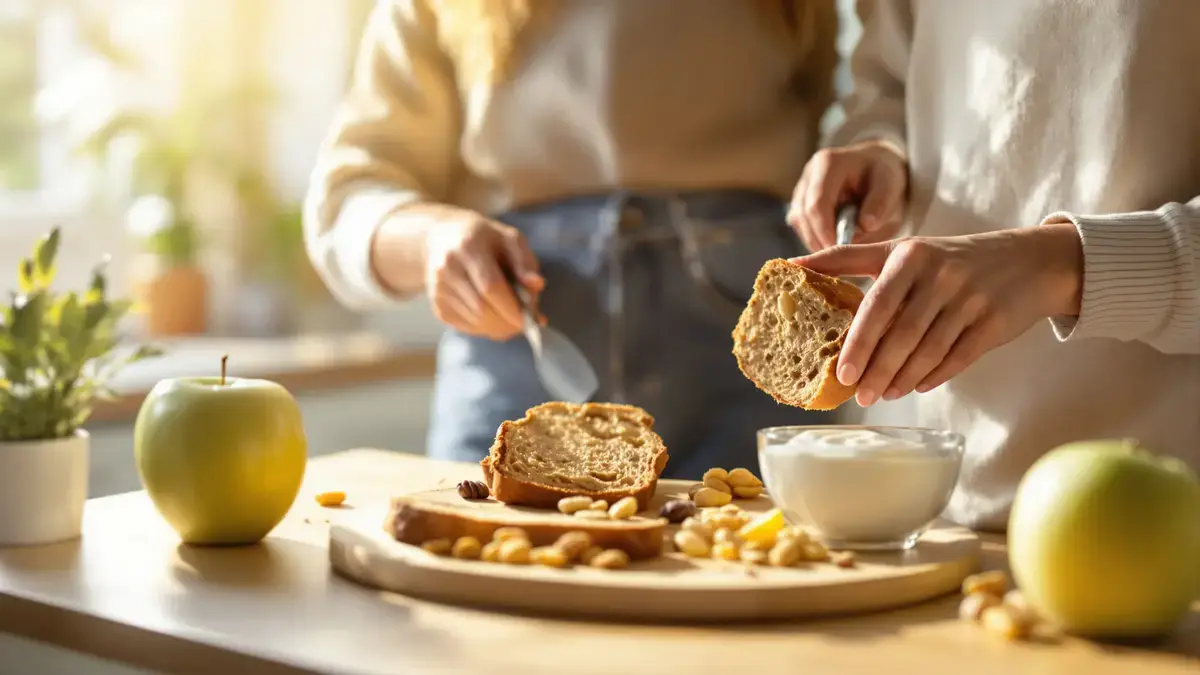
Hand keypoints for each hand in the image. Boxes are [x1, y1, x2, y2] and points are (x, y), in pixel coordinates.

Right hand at [421, 204, 544, 340]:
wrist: (441, 239)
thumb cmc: (483, 239)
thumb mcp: (509, 239)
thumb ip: (525, 262)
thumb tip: (537, 285)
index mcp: (468, 247)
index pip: (490, 287)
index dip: (512, 308)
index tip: (531, 320)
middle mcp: (448, 270)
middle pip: (482, 310)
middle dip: (508, 322)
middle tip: (525, 323)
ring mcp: (439, 291)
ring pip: (476, 322)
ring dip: (499, 327)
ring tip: (511, 316)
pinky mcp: (438, 307)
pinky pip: (468, 328)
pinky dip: (487, 328)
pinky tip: (494, 315)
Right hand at [788, 140, 908, 252]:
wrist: (874, 167)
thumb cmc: (883, 175)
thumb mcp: (890, 183)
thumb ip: (880, 203)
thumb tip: (866, 226)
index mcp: (829, 164)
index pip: (817, 204)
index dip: (825, 231)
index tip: (840, 250)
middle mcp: (809, 173)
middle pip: (803, 215)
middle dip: (819, 240)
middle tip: (840, 259)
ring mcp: (801, 188)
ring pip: (799, 223)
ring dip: (816, 241)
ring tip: (841, 252)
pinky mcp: (799, 202)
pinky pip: (801, 226)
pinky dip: (815, 238)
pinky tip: (834, 244)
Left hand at [791, 224, 1082, 405]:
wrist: (1029, 261)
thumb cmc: (949, 259)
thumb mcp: (902, 250)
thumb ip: (848, 258)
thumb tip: (793, 266)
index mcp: (910, 255)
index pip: (877, 304)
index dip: (857, 341)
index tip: (840, 371)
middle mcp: (940, 274)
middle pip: (901, 334)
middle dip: (876, 369)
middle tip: (858, 394)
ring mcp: (969, 299)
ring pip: (928, 351)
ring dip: (902, 379)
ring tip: (882, 395)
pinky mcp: (993, 322)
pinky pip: (957, 358)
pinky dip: (933, 377)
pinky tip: (914, 387)